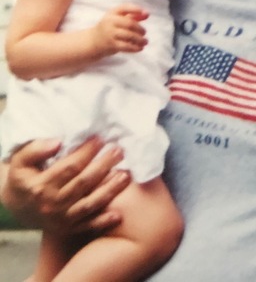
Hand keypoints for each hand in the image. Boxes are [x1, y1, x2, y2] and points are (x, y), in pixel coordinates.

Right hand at [1, 137, 128, 234]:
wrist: (17, 206)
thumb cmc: (24, 178)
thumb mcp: (20, 161)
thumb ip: (35, 150)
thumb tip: (58, 142)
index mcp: (40, 187)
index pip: (69, 167)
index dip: (87, 152)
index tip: (100, 139)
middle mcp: (51, 204)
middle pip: (84, 183)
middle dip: (104, 165)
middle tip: (119, 151)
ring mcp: (61, 219)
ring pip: (90, 204)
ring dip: (110, 190)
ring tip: (126, 175)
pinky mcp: (68, 229)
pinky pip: (88, 225)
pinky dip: (103, 222)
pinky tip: (118, 215)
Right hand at [92, 4, 148, 57]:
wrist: (93, 41)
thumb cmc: (110, 28)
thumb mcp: (118, 19)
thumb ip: (133, 15)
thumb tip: (147, 14)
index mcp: (112, 13)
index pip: (124, 8)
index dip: (136, 9)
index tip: (147, 14)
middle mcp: (110, 22)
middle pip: (130, 23)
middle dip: (140, 28)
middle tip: (144, 32)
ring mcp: (110, 33)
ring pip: (129, 35)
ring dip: (140, 39)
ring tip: (145, 41)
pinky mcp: (111, 45)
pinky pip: (126, 46)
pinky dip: (135, 47)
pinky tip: (140, 48)